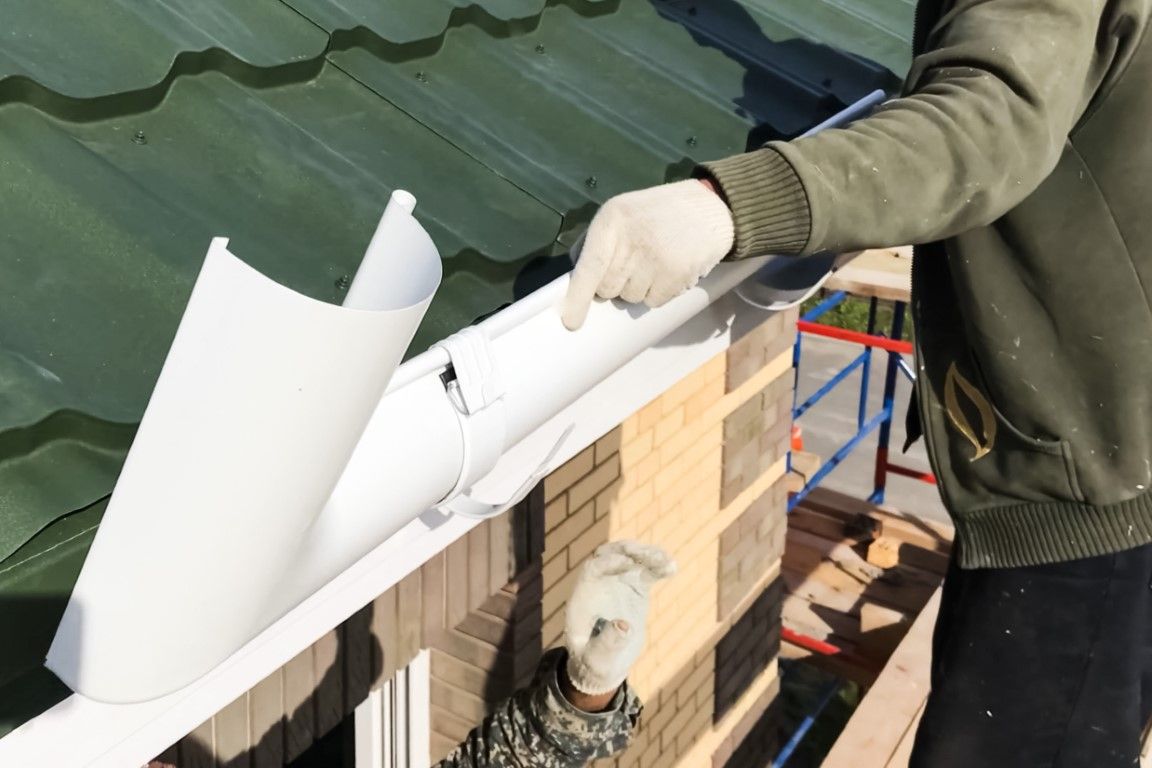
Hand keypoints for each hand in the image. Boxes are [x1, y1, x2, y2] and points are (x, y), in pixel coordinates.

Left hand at [562, 180, 733, 329]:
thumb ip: (596, 240)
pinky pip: (653, 302)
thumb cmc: (657, 214)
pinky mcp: (676, 275)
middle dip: (614, 284)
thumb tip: (575, 271)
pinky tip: (669, 269)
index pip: (590, 265)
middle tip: (633, 263)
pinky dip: (658, 291)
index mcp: (612, 219)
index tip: (570, 322)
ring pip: (630, 298)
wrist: (708, 209)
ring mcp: (656, 259)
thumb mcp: (622, 213)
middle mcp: (632, 240)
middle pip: (608, 289)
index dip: (578, 296)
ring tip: (654, 262)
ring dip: (638, 288)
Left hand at [564, 541, 676, 694]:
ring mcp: (617, 583)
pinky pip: (646, 571)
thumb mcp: (598, 658)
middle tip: (648, 554)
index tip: (627, 563)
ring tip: (667, 561)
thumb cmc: (594, 663)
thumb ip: (608, 643)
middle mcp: (599, 584)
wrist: (605, 663)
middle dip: (628, 551)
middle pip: (611, 556)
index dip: (608, 562)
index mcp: (583, 596)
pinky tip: (672, 568)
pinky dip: (658, 567)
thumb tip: (624, 626)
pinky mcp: (634, 588)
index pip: (593, 569)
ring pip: (631, 559)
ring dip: (647, 555)